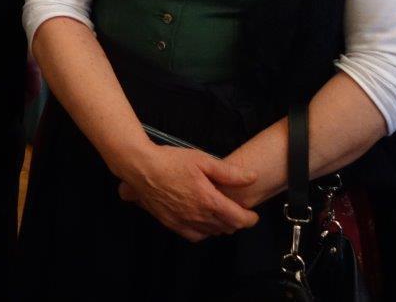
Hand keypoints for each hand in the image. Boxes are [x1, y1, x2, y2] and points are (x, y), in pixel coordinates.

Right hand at [114, 145, 258, 241]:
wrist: (142, 167)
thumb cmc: (172, 161)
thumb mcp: (203, 160)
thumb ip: (229, 173)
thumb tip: (252, 177)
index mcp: (208, 200)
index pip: (238, 219)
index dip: (250, 219)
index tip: (253, 215)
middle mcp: (198, 215)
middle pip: (226, 228)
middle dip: (236, 222)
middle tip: (237, 212)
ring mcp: (183, 221)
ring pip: (211, 233)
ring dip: (221, 227)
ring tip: (222, 216)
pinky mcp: (171, 223)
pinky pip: (194, 236)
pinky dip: (203, 232)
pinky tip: (202, 223)